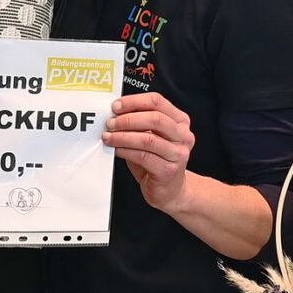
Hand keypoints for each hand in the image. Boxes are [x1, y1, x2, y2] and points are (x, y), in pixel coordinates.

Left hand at [103, 92, 194, 213]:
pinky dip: (126, 151)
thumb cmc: (157, 160)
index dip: (134, 101)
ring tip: (109, 137)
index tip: (115, 106)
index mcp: (180, 121)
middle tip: (110, 123)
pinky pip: (143, 156)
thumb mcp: (151, 136)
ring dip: (123, 136)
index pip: (157, 101)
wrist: (170, 190)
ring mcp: (178, 154)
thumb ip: (140, 123)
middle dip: (128, 119)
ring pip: (148, 139)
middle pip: (155, 118)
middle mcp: (183, 135)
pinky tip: (116, 149)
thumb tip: (114, 113)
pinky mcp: (169, 171)